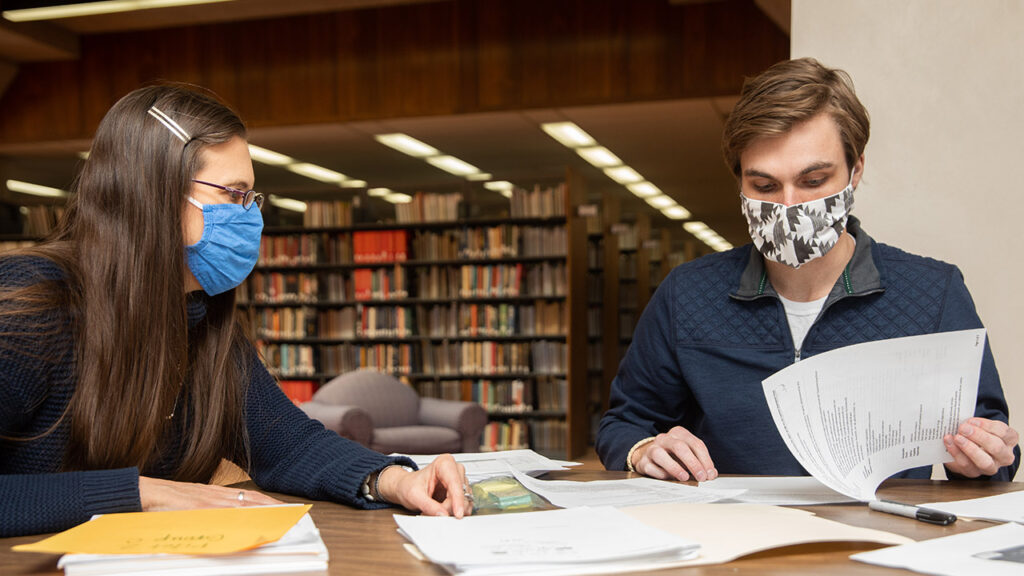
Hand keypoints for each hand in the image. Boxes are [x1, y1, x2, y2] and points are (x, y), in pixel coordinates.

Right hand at [139, 476, 283, 510]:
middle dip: (271, 507)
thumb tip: (228, 526)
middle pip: (250, 499)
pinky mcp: (195, 505)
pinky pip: (220, 511)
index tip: (284, 509)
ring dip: (260, 510)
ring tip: (277, 518)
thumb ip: (210, 514)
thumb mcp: (192, 507)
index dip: (268, 503)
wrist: (142, 492)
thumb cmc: (166, 502)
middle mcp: (215, 495)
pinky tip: (246, 521)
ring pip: (240, 504)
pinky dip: (235, 516)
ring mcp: (206, 499)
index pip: (249, 497)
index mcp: (215, 494)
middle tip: (290, 514)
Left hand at [376, 454, 470, 517]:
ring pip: (464, 501)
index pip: (455, 483)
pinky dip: (452, 512)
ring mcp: (459, 481)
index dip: (458, 500)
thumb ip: (429, 506)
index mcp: (444, 463)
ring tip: (433, 511)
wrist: (405, 487)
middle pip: (461, 493)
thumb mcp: (414, 496)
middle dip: (449, 508)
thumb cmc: (408, 485)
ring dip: (451, 511)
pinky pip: (463, 505)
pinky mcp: (459, 492)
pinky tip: (440, 511)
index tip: (458, 514)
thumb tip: (443, 515)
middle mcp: (454, 470)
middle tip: (433, 514)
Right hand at [631, 426, 717, 481]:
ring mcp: (651, 448)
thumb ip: (700, 463)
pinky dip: (661, 474)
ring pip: (660, 454)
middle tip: (701, 477)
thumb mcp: (688, 455)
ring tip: (684, 478)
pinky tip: (669, 479)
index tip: (710, 474)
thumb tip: (711, 474)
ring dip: (674, 467)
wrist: (649, 456)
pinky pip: (651, 467)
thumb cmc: (673, 456)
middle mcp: (665, 438)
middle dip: (692, 463)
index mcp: (679, 433)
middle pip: (679, 447)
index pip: (695, 444)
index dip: (705, 460)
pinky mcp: (643, 461)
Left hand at [943, 417, 1018, 477]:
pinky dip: (956, 453)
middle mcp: (1004, 456)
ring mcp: (991, 466)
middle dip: (978, 436)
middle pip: (996, 447)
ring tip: (957, 437)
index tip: (972, 421)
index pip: (1004, 432)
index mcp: (1009, 440)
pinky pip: (966, 465)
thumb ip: (975, 423)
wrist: (965, 451)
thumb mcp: (980, 426)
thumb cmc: (975, 434)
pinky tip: (949, 442)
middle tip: (963, 428)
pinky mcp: (974, 473)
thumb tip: (962, 419)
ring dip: (969, 448)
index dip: (987, 426)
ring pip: (984, 462)